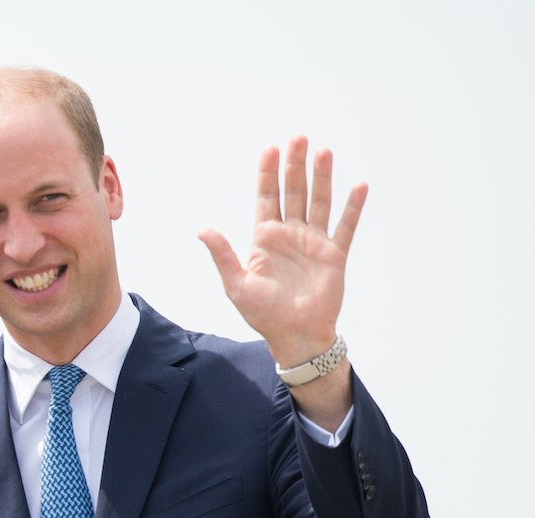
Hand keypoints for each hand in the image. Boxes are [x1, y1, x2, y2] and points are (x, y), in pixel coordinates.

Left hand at [198, 135, 365, 368]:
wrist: (294, 335)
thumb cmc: (262, 314)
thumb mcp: (235, 283)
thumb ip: (223, 253)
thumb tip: (201, 229)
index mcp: (265, 238)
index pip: (266, 197)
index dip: (268, 173)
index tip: (271, 149)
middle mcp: (290, 235)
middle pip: (293, 192)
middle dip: (295, 165)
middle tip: (299, 138)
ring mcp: (313, 243)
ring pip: (319, 202)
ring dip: (322, 177)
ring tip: (324, 151)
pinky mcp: (334, 255)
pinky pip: (345, 227)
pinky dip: (353, 207)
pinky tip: (359, 185)